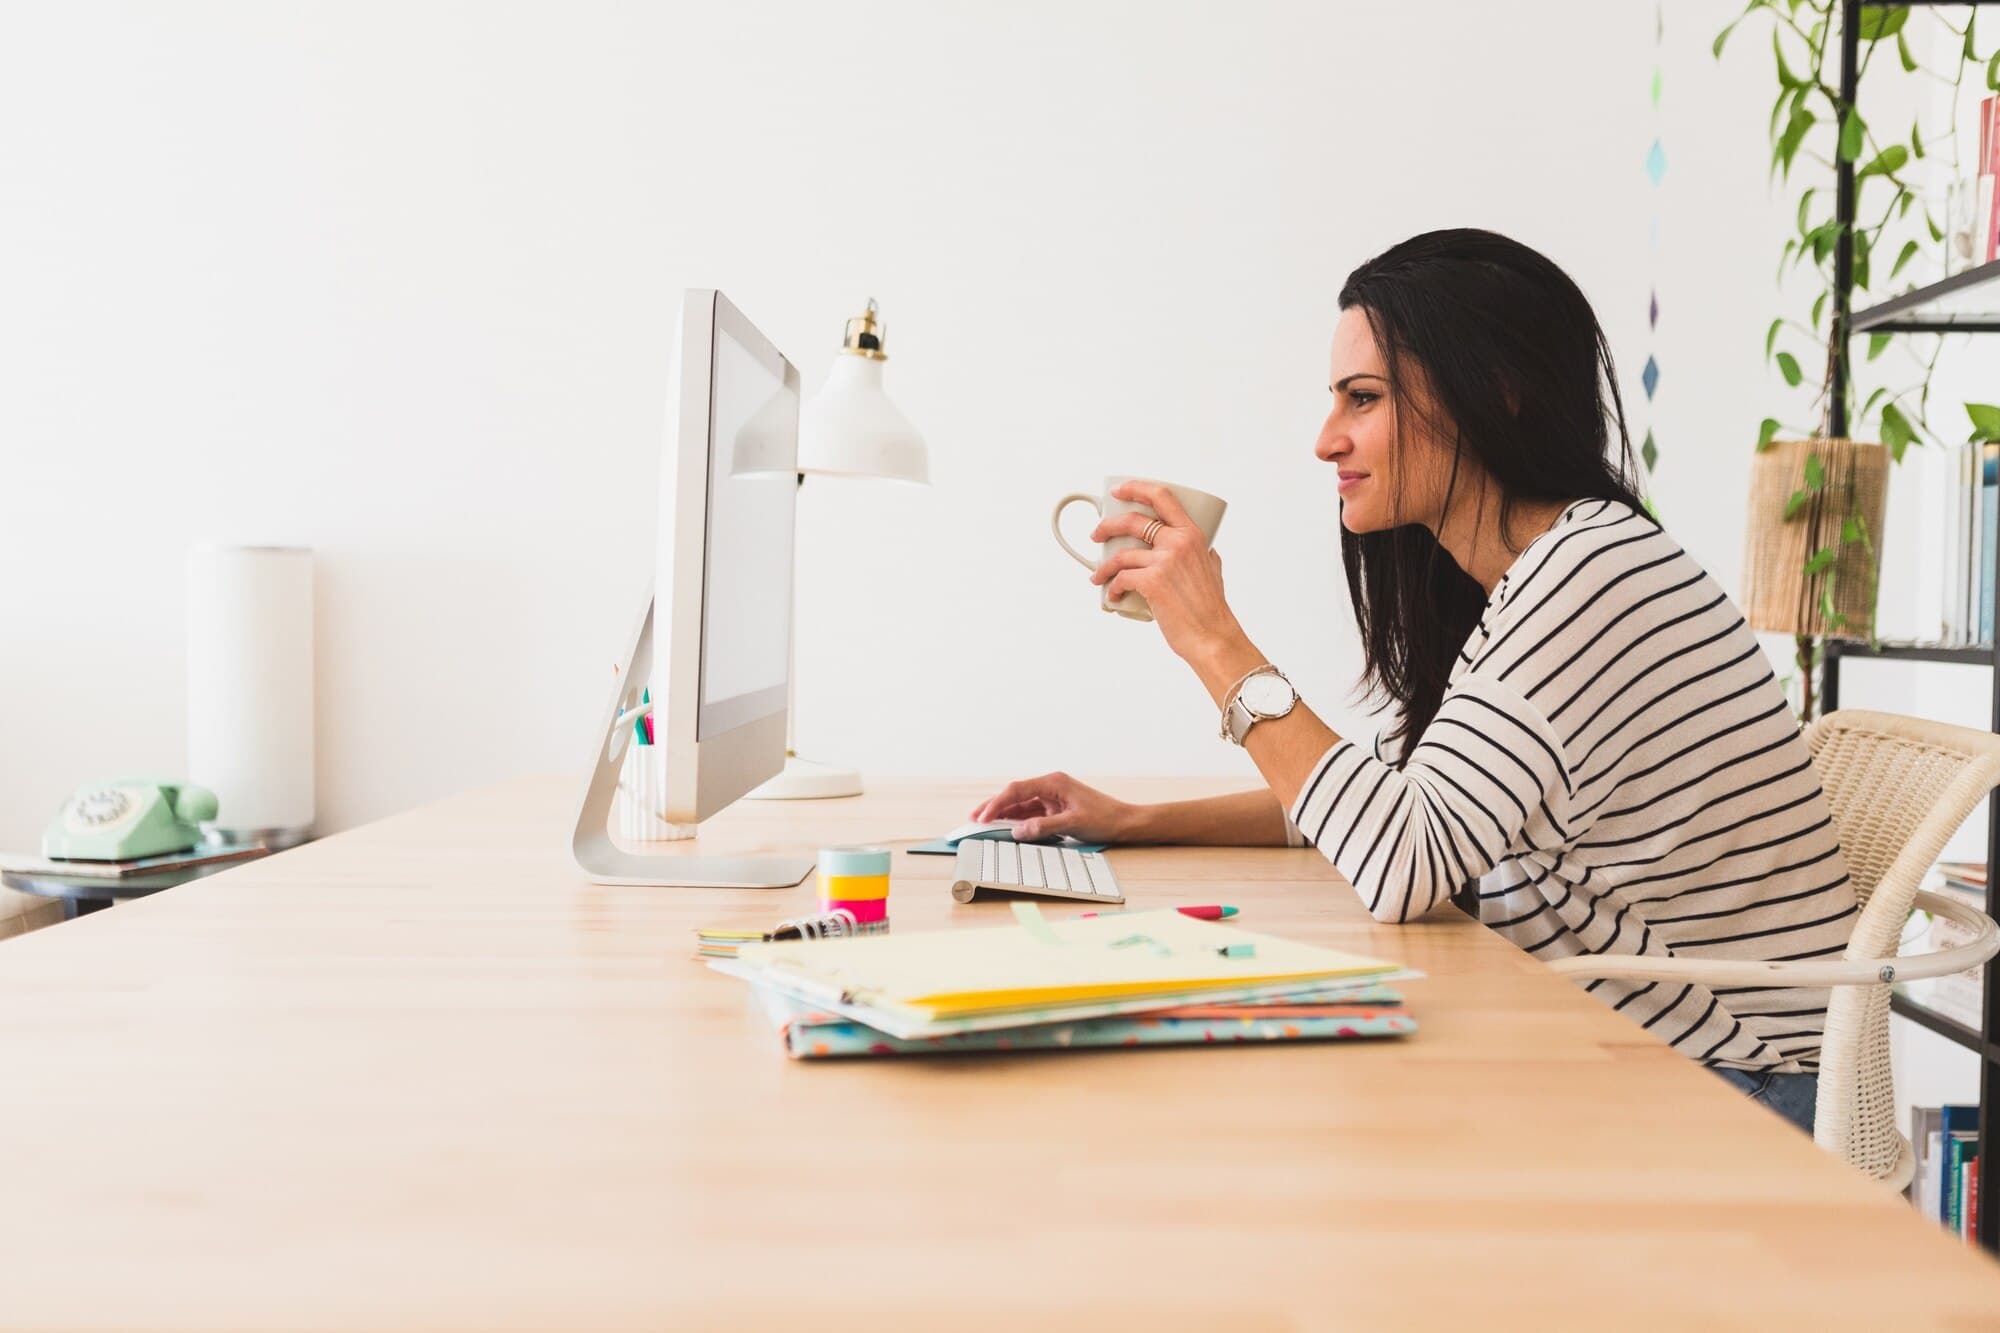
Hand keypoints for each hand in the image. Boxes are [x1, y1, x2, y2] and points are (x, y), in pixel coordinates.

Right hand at [968, 772, 1139, 844]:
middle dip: (994, 805)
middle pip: (1015, 794)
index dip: (997, 803)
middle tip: (973, 817)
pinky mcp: (1055, 808)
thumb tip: (1017, 831)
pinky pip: (1030, 813)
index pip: (1017, 790)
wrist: (1125, 822)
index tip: (983, 816)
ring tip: (983, 823)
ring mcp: (1052, 797)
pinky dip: (1016, 820)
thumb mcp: (1072, 824)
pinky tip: (1005, 827)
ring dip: (1003, 813)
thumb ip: (1043, 827)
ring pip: (1020, 804)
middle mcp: (1050, 786)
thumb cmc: (1104, 819)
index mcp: (1053, 782)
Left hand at [1090, 480, 1240, 666]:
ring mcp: (1164, 561)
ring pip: (1121, 555)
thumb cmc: (1211, 608)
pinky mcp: (1152, 581)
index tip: (1119, 491)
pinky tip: (1113, 596)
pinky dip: (1113, 588)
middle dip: (1108, 526)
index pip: (1162, 497)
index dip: (1136, 488)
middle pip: (1133, 521)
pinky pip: (1122, 578)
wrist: (1212, 636)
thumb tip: (1201, 549)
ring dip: (1103, 566)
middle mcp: (1178, 542)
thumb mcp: (1212, 568)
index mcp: (1192, 534)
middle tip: (1097, 534)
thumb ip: (1203, 554)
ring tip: (1098, 576)